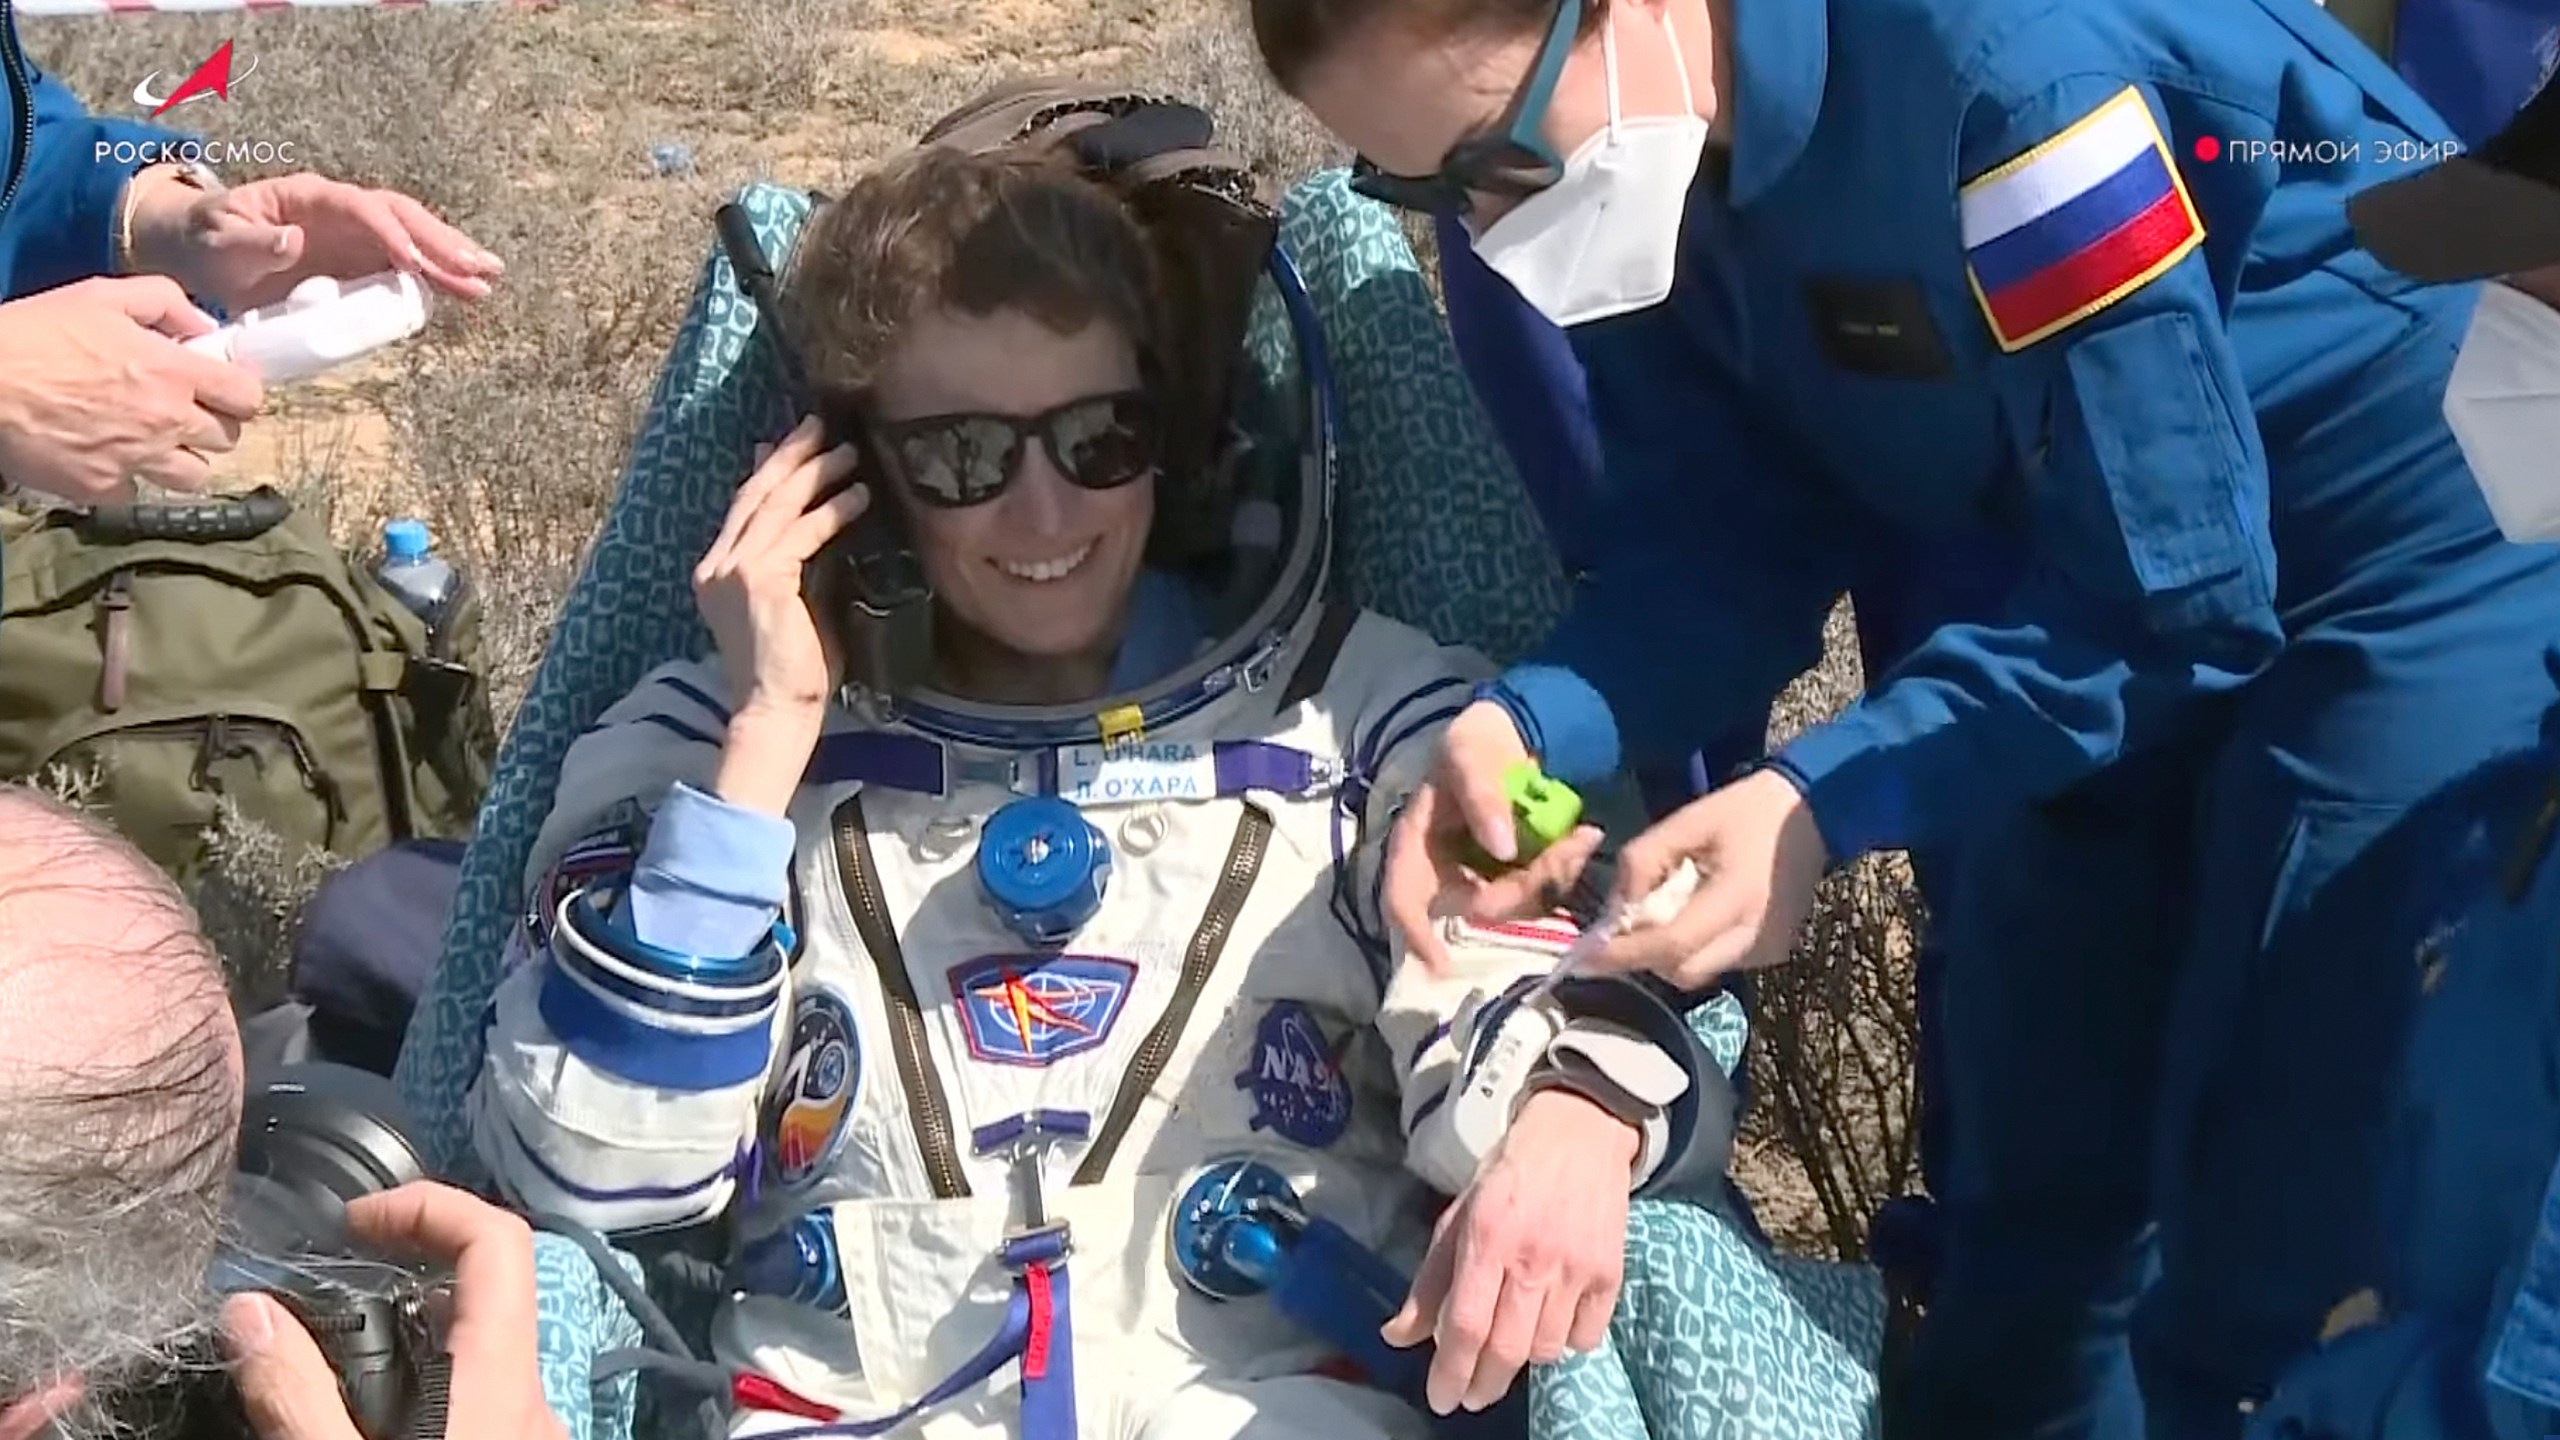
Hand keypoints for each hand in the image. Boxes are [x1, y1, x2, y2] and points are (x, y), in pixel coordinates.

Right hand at [0, 277, 261, 500]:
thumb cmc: (37, 332)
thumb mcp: (102, 296)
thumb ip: (165, 302)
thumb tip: (206, 327)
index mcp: (173, 372)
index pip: (247, 397)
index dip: (240, 393)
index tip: (223, 389)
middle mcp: (166, 421)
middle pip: (227, 440)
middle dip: (211, 424)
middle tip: (183, 410)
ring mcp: (137, 459)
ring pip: (194, 477)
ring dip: (181, 459)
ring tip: (155, 441)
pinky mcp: (103, 487)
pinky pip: (138, 491)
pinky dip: (130, 477)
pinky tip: (109, 455)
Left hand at [130, 170, 502, 312]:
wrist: (205, 254)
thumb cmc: (209, 242)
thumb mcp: (218, 241)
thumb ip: (252, 242)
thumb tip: (295, 240)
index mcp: (310, 198)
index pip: (361, 208)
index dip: (389, 233)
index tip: (412, 263)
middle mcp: (342, 213)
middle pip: (402, 219)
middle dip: (442, 243)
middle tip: (481, 269)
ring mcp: (355, 239)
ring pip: (414, 241)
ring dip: (451, 260)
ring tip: (488, 281)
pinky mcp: (360, 264)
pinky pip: (405, 268)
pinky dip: (436, 280)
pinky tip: (463, 294)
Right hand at [223, 1181, 566, 1439]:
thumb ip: (295, 1392)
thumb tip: (248, 1310)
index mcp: (501, 1379)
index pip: (499, 1239)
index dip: (429, 1205)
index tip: (355, 1221)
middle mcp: (531, 1397)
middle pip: (485, 1293)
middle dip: (409, 1273)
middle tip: (334, 1284)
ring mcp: (529, 1430)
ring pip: (478, 1351)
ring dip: (413, 1336)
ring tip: (337, 1353)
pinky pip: (479, 1396)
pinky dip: (430, 1382)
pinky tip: (371, 1414)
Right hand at [1383, 701, 1604, 971]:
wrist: (1509, 735)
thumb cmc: (1474, 744)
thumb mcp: (1469, 755)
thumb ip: (1481, 796)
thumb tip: (1500, 849)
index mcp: (1417, 844)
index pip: (1403, 899)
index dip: (1416, 935)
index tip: (1440, 964)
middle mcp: (1445, 870)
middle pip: (1479, 905)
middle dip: (1527, 884)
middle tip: (1570, 846)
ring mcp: (1482, 876)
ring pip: (1517, 902)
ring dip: (1554, 875)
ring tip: (1584, 836)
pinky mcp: (1514, 875)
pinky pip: (1540, 889)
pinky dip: (1564, 868)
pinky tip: (1583, 838)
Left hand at [1385, 1088, 1636, 1413]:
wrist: (1580, 1132)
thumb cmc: (1510, 1173)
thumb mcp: (1458, 1216)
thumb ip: (1430, 1280)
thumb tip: (1398, 1336)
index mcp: (1487, 1239)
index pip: (1465, 1323)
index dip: (1450, 1371)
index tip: (1442, 1399)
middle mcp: (1533, 1258)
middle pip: (1507, 1347)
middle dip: (1484, 1383)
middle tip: (1472, 1395)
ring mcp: (1576, 1268)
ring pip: (1546, 1348)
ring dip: (1523, 1358)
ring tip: (1510, 1344)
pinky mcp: (1610, 1273)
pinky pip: (1586, 1336)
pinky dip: (1566, 1343)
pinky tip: (1551, 1325)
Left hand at [1594, 768, 1829, 988]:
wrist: (1814, 813)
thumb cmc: (1745, 810)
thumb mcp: (1687, 820)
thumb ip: (1643, 862)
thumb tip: (1614, 910)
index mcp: (1737, 897)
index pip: (1672, 944)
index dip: (1624, 954)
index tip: (1583, 957)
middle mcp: (1756, 936)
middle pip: (1681, 971)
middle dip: (1645, 956)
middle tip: (1624, 927)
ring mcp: (1769, 950)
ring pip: (1698, 971)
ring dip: (1669, 951)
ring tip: (1666, 908)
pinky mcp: (1773, 952)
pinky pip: (1719, 961)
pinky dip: (1695, 946)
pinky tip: (1696, 911)